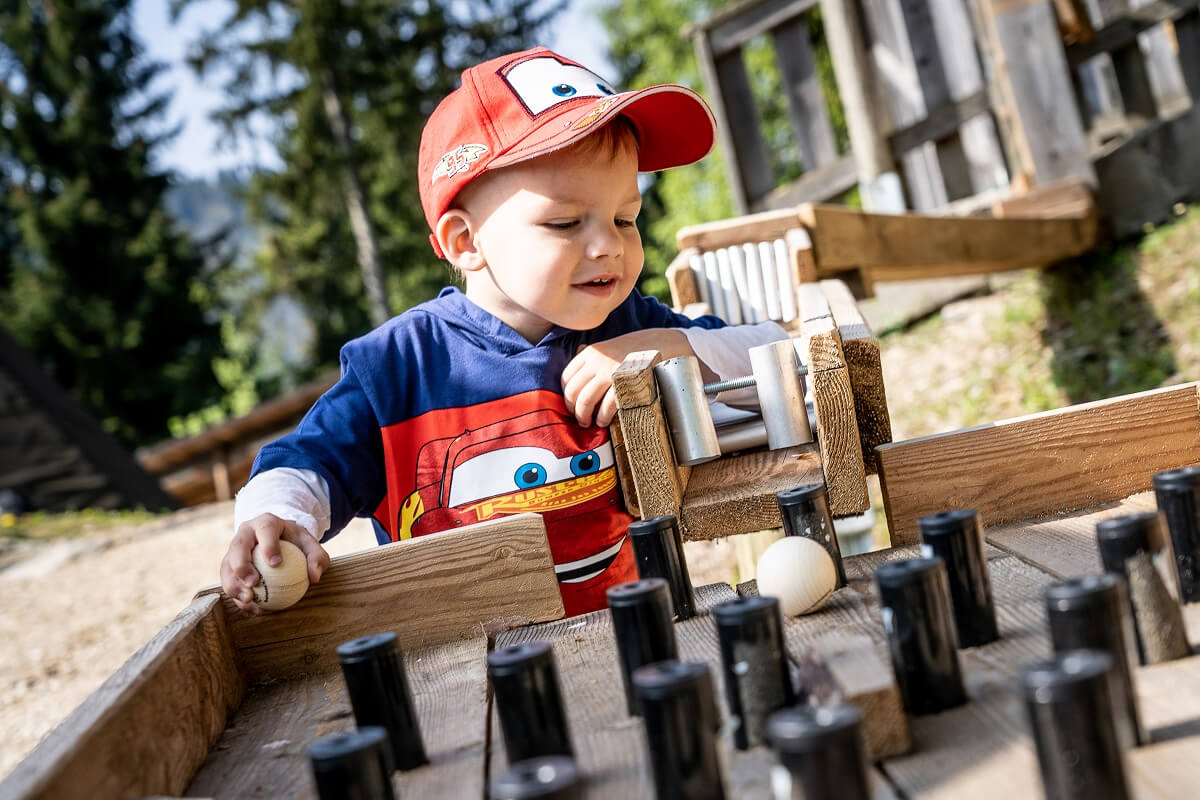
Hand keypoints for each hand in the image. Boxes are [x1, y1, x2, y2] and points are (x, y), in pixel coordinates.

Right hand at [220, 513, 329, 614]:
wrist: (280, 542)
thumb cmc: (296, 543)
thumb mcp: (311, 545)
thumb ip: (317, 558)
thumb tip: (315, 577)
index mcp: (265, 523)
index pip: (265, 530)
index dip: (268, 546)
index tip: (276, 563)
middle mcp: (246, 533)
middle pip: (238, 546)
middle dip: (242, 565)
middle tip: (253, 584)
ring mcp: (233, 549)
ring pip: (227, 566)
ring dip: (234, 584)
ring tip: (248, 600)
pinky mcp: (228, 565)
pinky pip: (229, 581)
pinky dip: (238, 596)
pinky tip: (254, 609)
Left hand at [561, 329, 690, 426]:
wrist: (659, 343)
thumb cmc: (631, 350)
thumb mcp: (607, 349)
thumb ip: (590, 361)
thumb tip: (573, 378)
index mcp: (590, 353)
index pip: (567, 377)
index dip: (566, 396)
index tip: (571, 406)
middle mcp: (596, 361)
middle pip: (573, 391)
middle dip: (574, 410)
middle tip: (580, 419)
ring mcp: (609, 371)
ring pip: (585, 400)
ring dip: (585, 416)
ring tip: (590, 423)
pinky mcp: (623, 382)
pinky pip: (606, 405)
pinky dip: (602, 416)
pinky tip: (603, 421)